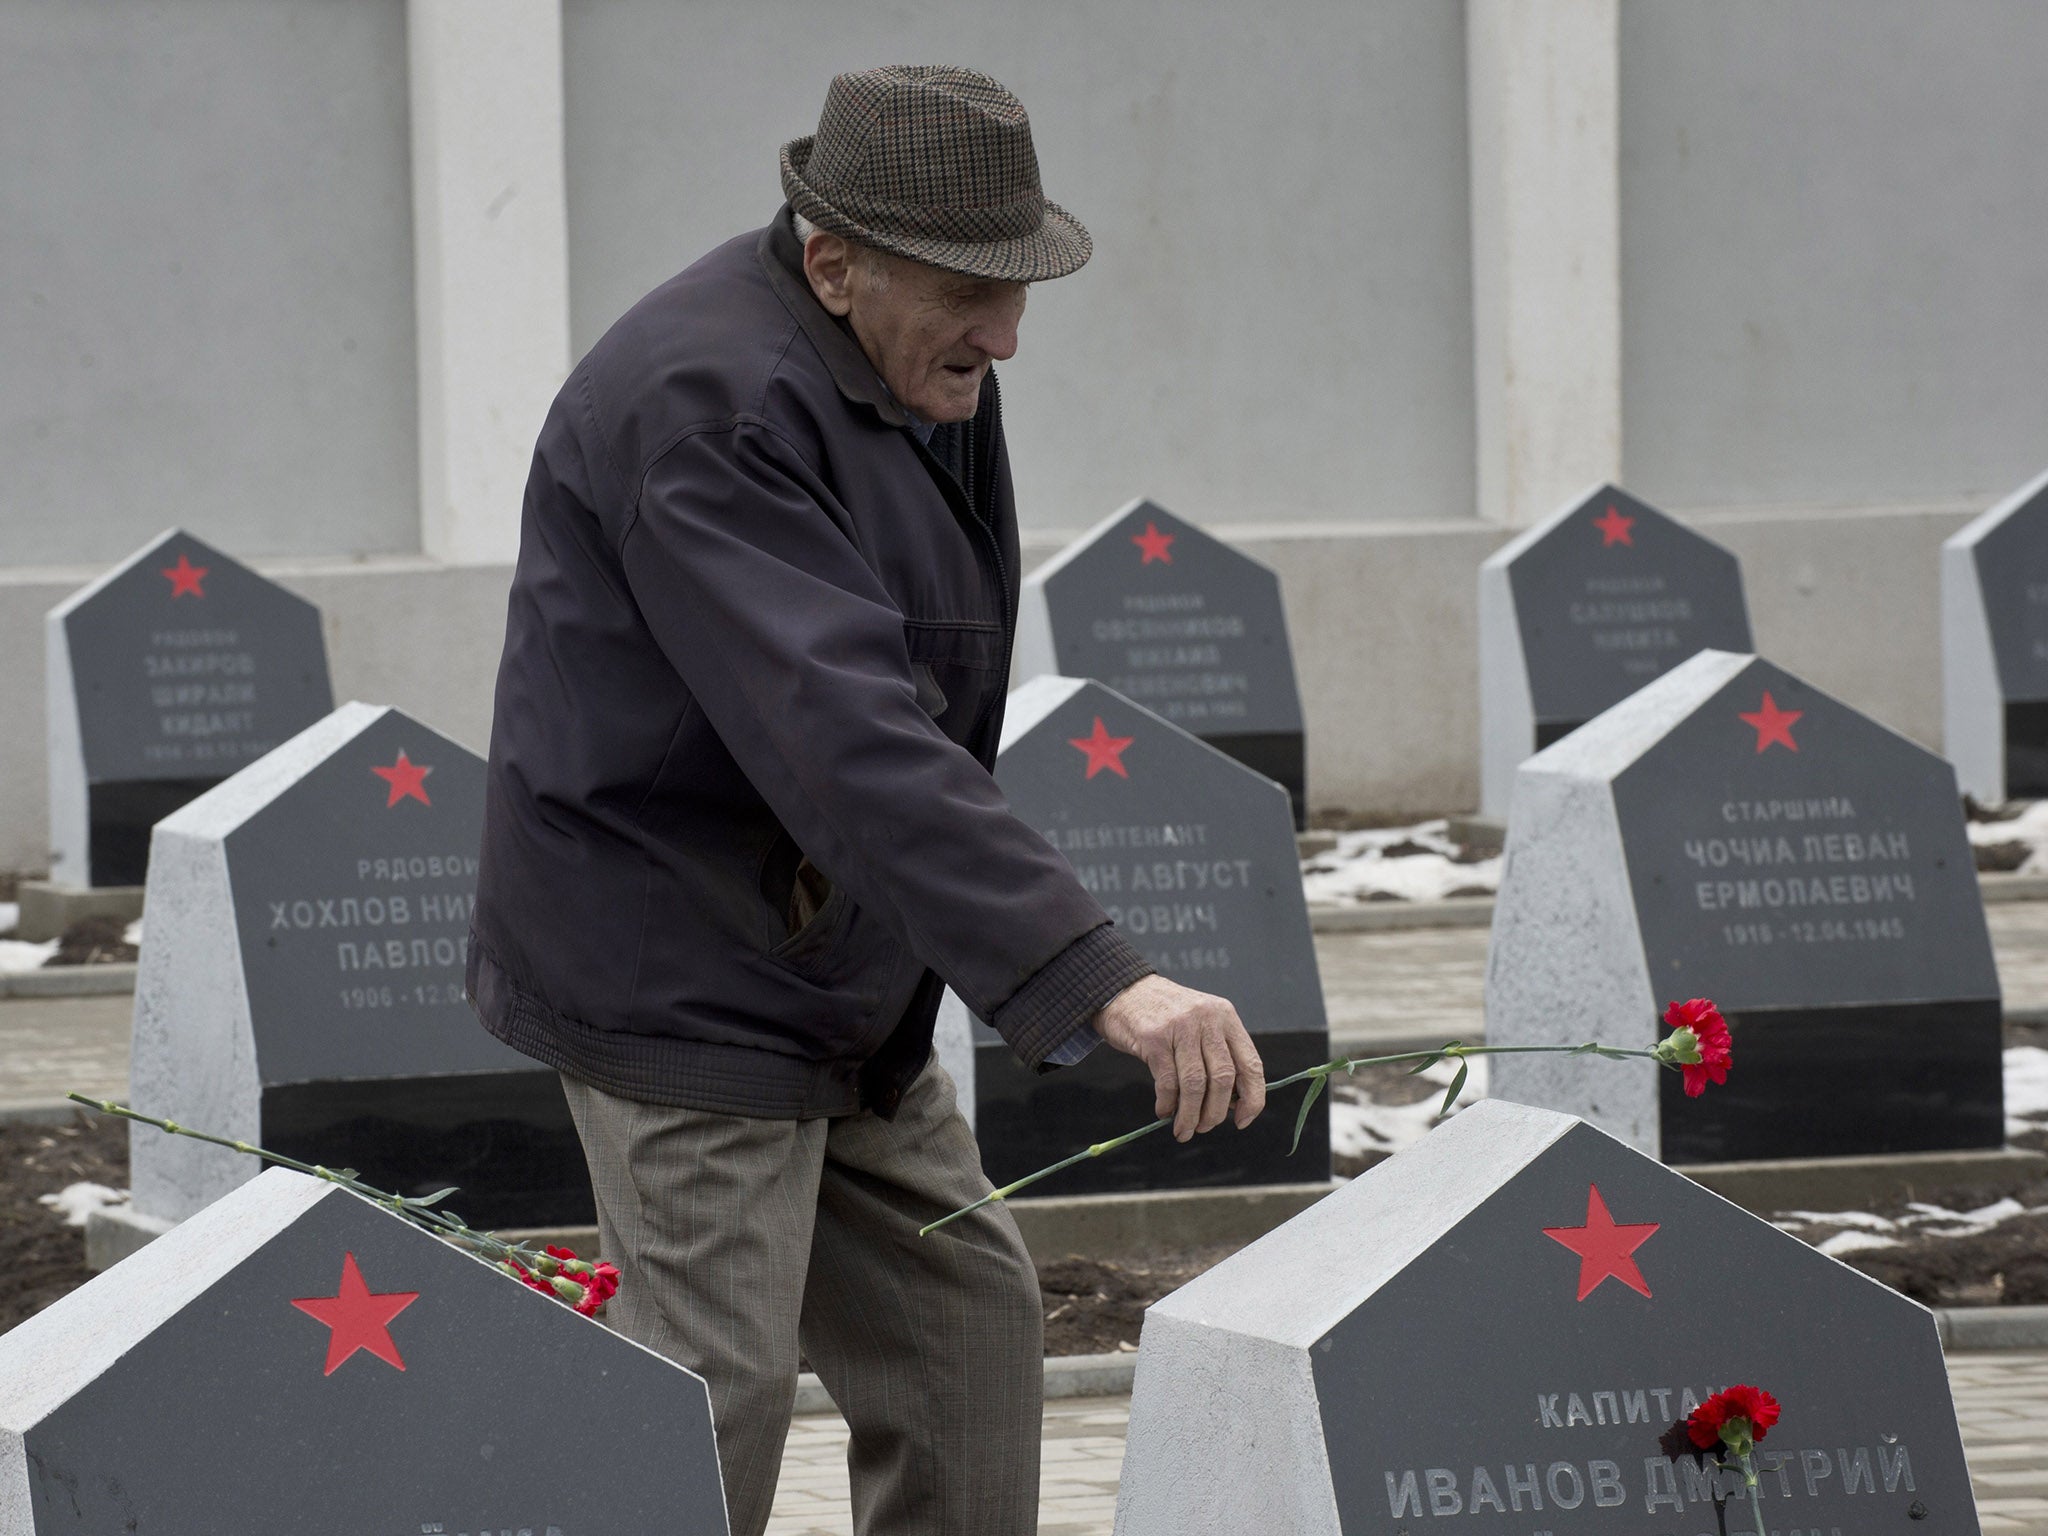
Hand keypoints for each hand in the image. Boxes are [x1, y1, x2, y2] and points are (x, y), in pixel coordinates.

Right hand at [1092, 975, 1266, 1141]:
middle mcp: (1207, 1019)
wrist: (1125, 990)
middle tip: (1204, 1128)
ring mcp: (1180, 1027)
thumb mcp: (1201, 1023)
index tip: (1242, 1121)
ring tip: (1183, 1130)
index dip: (1252, 1099)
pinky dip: (1168, 1104)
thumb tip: (1231, 1104)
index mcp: (1226, 1017)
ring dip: (1190, 1115)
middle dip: (1215, 1112)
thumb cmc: (1166, 1015)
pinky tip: (1164, 1111)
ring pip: (1195, 1084)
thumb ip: (1218, 1054)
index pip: (1251, 1065)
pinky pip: (1168, 1082)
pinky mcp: (1154, 1038)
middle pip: (1223, 1078)